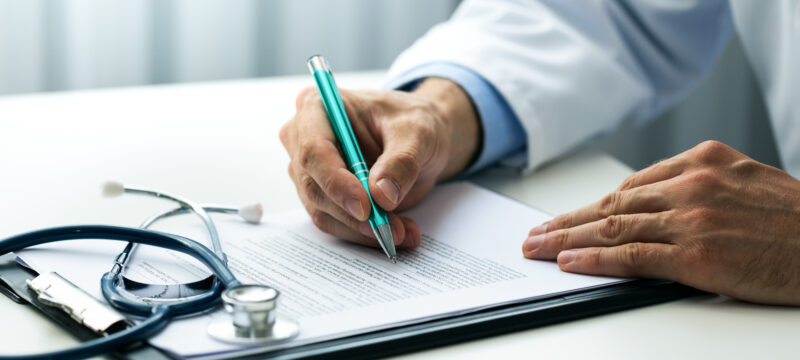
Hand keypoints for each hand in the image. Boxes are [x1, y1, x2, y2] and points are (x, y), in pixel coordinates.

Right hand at [280, 78, 479, 248]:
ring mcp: (310, 171)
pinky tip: (398, 231)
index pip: (314, 149)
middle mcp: (304, 139)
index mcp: (318, 108)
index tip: (365, 207)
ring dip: (362, 229)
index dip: (336, 182)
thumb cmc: (412, 122)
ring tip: (403, 232)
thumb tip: (381, 195)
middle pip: (314, 186)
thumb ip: (401, 161)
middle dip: (353, 214)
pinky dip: (365, 233)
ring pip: (324, 211)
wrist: (419, 139)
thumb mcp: (417, 133)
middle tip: (390, 229)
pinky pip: (336, 222)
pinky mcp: (323, 196)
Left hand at [522, 140, 799, 304]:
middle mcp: (691, 184)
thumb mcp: (746, 184)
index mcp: (702, 161)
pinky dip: (595, 259)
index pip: (630, 186)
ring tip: (539, 247)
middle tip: (536, 233)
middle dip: (568, 220)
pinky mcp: (696, 255)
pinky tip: (570, 263)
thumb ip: (699, 188)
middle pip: (612, 204)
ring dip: (568, 238)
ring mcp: (691, 219)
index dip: (593, 206)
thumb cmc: (796, 220)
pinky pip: (632, 256)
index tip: (567, 215)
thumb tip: (654, 204)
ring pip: (613, 227)